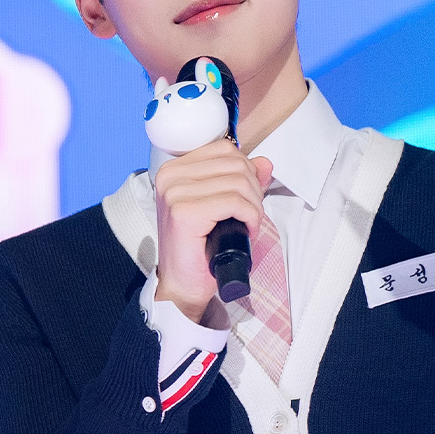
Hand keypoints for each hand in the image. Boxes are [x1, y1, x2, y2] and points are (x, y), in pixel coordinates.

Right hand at [152, 138, 273, 322]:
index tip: (244, 197)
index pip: (224, 149)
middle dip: (253, 190)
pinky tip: (244, 230)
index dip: (246, 171)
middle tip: (248, 215)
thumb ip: (242, 180)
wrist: (183, 284)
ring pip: (238, 182)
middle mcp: (169, 177)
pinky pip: (235, 202)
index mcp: (173, 170)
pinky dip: (250, 216)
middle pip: (235, 163)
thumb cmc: (200, 248)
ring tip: (246, 224)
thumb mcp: (222, 205)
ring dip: (253, 205)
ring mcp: (174, 194)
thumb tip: (264, 163)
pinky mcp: (184, 213)